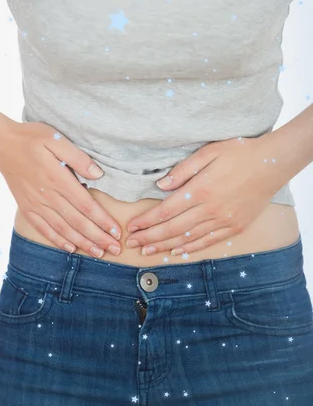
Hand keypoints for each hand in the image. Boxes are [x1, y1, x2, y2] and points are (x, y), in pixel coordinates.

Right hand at [0, 119, 121, 257]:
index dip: (103, 221)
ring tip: (98, 253)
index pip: (86, 205)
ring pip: (62, 229)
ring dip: (82, 242)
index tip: (116, 232)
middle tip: (114, 249)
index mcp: (58, 179)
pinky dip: (57, 240)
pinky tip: (70, 249)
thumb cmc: (31, 138)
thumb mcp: (56, 139)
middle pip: (77, 222)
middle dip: (98, 237)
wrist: (0, 144)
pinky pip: (43, 228)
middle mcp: (47, 195)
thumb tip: (98, 174)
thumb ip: (78, 157)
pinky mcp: (26, 207)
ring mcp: (35, 204)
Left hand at [126, 135, 283, 256]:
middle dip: (150, 237)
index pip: (166, 210)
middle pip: (173, 228)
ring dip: (165, 246)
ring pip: (188, 238)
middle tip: (132, 243)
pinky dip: (191, 248)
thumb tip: (160, 185)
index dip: (147, 221)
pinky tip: (177, 252)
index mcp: (201, 190)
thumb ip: (182, 170)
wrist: (272, 163)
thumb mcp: (208, 152)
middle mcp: (211, 209)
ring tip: (148, 251)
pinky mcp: (235, 226)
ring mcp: (224, 220)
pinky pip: (208, 241)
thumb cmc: (239, 152)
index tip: (132, 226)